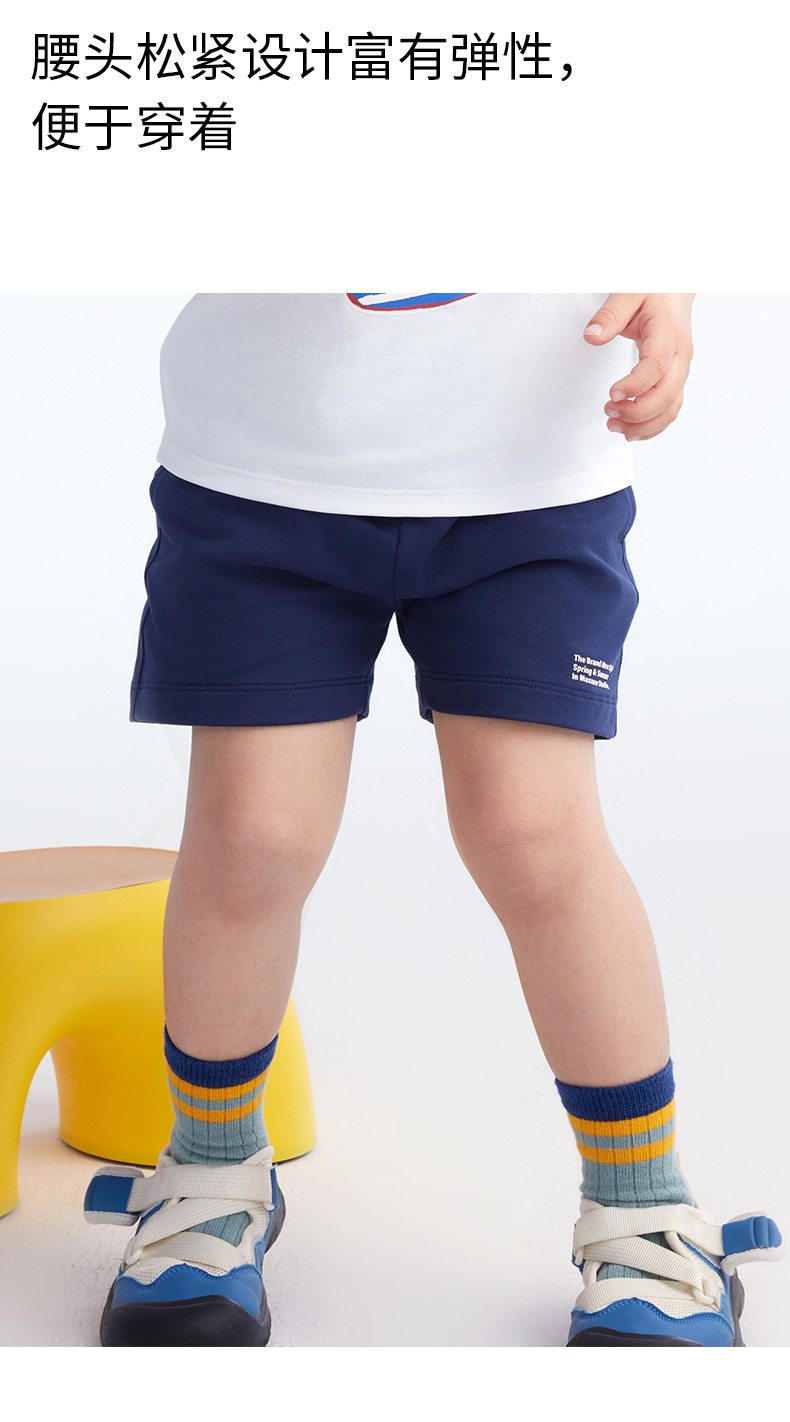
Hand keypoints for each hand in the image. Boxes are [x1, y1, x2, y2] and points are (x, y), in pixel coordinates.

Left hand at [583, 294, 694, 440]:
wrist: (674, 291)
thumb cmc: (651, 290)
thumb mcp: (627, 293)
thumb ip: (609, 315)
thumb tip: (591, 337)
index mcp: (669, 334)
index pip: (657, 367)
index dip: (635, 385)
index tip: (611, 393)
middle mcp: (681, 356)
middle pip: (667, 395)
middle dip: (637, 411)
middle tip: (607, 411)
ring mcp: (681, 371)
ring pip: (671, 409)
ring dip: (643, 425)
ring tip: (613, 425)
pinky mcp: (676, 380)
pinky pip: (670, 410)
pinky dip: (652, 426)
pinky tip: (629, 431)